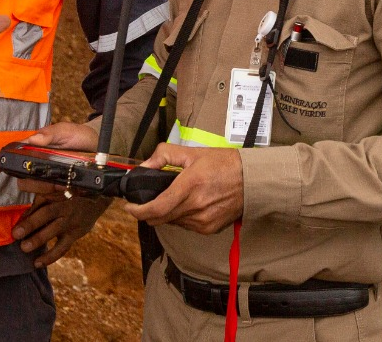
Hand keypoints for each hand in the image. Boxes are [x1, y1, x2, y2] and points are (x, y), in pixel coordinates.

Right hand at [0, 122, 99, 195]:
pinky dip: (58, 194)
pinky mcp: (56, 188)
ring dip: (48, 190)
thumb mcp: (66, 130)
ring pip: (35, 190)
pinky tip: (68, 188)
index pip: (12, 154)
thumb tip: (33, 140)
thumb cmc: (78, 136)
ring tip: (64, 183)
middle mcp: (36, 164)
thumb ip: (50, 134)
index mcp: (34, 148)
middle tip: (52, 181)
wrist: (99, 148)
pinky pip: (50, 197)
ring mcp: (45, 177)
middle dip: (34, 183)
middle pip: (22, 179)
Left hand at [12, 193, 109, 267]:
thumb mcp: (54, 191)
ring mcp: (73, 227)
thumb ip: (37, 197)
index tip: (16, 230)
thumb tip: (19, 199)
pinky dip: (50, 257)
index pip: (47, 210)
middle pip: (51, 223)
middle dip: (33, 230)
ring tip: (25, 251)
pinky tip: (37, 263)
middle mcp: (69, 214)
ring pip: (59, 241)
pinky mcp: (75, 237)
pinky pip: (63, 249)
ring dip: (42, 247)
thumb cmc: (68, 194)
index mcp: (63, 200)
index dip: (31, 219)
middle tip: (17, 238)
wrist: (96, 200)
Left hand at [123, 144, 242, 234]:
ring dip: (167, 213)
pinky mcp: (210, 229)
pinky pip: (186, 226)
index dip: (138, 211)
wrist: (252, 181)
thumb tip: (144, 166)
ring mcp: (203, 221)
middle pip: (160, 219)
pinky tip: (189, 204)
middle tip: (147, 201)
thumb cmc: (224, 164)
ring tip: (174, 198)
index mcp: (190, 186)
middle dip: (149, 212)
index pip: (156, 208)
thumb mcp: (192, 153)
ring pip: (172, 223)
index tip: (129, 207)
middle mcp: (195, 207)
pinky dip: (181, 217)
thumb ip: (164, 155)